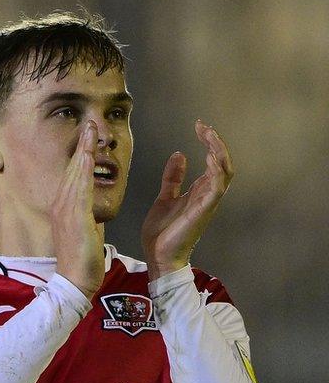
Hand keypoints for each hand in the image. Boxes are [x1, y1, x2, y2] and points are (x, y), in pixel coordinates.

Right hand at [53, 120, 105, 297]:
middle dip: (81, 145)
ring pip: (75, 174)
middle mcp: (61, 204)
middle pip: (73, 168)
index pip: (74, 174)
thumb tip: (92, 206)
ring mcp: (65, 210)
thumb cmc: (81, 259)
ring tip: (89, 131)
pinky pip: (79, 190)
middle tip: (88, 123)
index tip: (88, 136)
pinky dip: (83, 172)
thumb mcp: (84, 230)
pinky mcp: (74, 218)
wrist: (75, 280)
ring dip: (82, 151)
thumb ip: (86, 214)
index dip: (80, 153)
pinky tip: (87, 157)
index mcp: (64, 207)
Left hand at [142, 120, 233, 279]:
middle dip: (216, 143)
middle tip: (204, 126)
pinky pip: (217, 188)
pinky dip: (216, 172)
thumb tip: (179, 154)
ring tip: (208, 135)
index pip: (213, 161)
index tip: (199, 125)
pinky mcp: (203, 211)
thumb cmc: (162, 232)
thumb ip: (173, 178)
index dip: (209, 142)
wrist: (157, 256)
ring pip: (224, 172)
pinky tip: (210, 157)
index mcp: (199, 191)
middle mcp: (207, 195)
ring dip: (218, 152)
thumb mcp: (165, 197)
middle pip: (223, 163)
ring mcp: (207, 203)